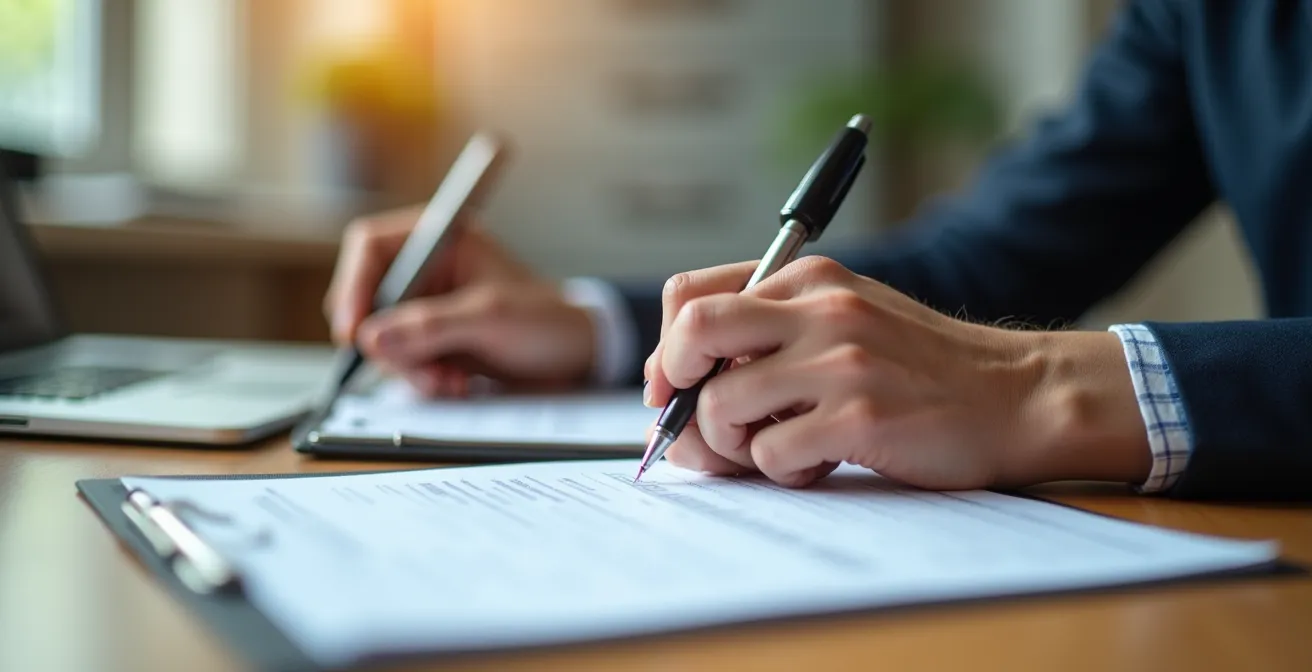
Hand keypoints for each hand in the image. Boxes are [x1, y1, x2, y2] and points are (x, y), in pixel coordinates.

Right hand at [324, 205, 595, 395]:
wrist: (576, 354)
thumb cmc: (545, 319)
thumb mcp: (489, 318)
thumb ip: (430, 326)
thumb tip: (371, 338)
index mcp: (439, 238)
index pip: (369, 247)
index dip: (352, 285)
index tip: (353, 330)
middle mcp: (425, 269)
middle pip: (368, 301)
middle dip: (389, 343)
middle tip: (423, 370)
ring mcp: (425, 307)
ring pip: (381, 339)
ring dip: (410, 368)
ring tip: (450, 381)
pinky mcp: (431, 340)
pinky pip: (401, 362)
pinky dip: (421, 378)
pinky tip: (455, 383)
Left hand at [644, 256, 1151, 489]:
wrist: (1016, 396)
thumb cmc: (917, 368)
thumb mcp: (846, 319)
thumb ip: (771, 335)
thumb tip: (675, 392)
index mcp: (808, 279)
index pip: (691, 295)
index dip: (667, 349)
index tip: (675, 387)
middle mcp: (822, 309)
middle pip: (694, 333)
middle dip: (677, 387)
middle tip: (699, 424)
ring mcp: (842, 362)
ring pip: (722, 406)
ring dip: (733, 445)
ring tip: (779, 450)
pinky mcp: (860, 417)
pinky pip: (771, 453)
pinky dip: (781, 471)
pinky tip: (817, 465)